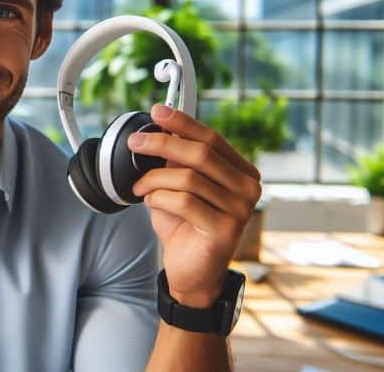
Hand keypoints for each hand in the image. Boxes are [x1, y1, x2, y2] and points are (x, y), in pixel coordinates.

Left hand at [127, 103, 261, 307]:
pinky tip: (150, 202)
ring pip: (188, 178)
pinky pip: (184, 202)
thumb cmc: (184, 226)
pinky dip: (159, 198)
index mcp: (241, 172)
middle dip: (162, 144)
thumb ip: (176, 161)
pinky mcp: (225, 230)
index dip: (183, 123)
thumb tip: (157, 130)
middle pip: (200, 154)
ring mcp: (241, 210)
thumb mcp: (179, 186)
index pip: (211, 138)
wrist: (190, 272)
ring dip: (154, 179)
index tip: (157, 112)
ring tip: (139, 187)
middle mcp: (248, 188)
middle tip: (135, 143)